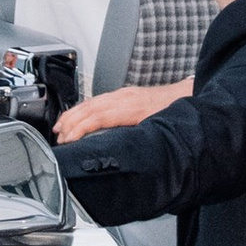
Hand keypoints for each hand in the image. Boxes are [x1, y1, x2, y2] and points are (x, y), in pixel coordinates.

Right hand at [55, 79, 190, 143]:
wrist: (187, 95)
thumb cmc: (174, 113)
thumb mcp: (156, 130)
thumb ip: (137, 139)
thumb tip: (119, 152)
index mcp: (130, 108)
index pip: (97, 117)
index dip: (79, 129)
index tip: (68, 140)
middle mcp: (123, 98)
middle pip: (89, 108)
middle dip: (69, 122)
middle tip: (58, 138)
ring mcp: (123, 94)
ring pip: (91, 102)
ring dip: (73, 115)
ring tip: (60, 127)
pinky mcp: (124, 94)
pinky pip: (97, 100)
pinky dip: (83, 108)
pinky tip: (78, 115)